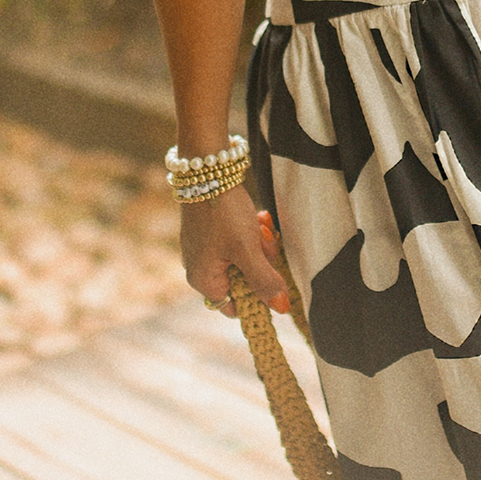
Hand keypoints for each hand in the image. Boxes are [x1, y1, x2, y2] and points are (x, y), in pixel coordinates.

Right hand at [179, 189, 290, 316]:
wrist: (208, 171)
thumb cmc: (223, 214)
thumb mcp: (248, 250)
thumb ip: (265, 281)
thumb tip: (280, 308)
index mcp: (203, 280)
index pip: (235, 307)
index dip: (257, 299)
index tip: (275, 283)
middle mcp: (200, 268)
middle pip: (243, 280)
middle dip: (261, 263)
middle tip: (267, 243)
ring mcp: (204, 249)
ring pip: (244, 259)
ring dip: (258, 245)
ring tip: (261, 226)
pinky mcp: (210, 231)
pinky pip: (237, 242)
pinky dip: (250, 233)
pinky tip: (257, 218)